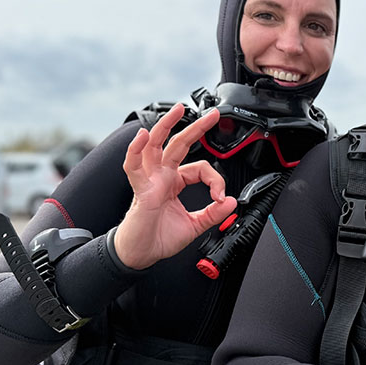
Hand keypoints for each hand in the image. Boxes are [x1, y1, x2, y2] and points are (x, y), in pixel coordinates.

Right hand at [113, 104, 236, 269]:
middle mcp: (162, 176)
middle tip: (213, 114)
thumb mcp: (195, 225)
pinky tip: (144, 136)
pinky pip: (134, 166)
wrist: (141, 254)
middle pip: (179, 144)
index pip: (199, 167)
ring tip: (177, 110)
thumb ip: (213, 214)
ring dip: (166, 126)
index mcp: (175, 182)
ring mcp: (149, 180)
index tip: (220, 197)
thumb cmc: (160, 238)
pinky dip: (136, 149)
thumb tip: (231, 203)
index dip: (215, 180)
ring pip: (156, 146)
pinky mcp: (140, 189)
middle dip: (196, 127)